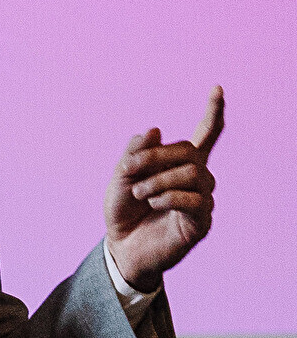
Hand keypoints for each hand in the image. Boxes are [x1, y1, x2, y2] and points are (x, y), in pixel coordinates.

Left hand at [106, 87, 223, 291]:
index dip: (213, 113)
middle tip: (128, 171)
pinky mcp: (201, 221)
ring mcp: (202, 199)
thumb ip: (135, 154)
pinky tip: (154, 203)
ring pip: (192, 173)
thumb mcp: (121, 179)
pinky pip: (193, 199)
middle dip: (154, 156)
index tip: (216, 89)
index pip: (205, 135)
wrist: (121, 249)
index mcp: (180, 165)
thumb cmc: (124, 213)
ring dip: (159, 179)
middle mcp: (198, 179)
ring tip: (140, 193)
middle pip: (188, 151)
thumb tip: (156, 129)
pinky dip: (168, 197)